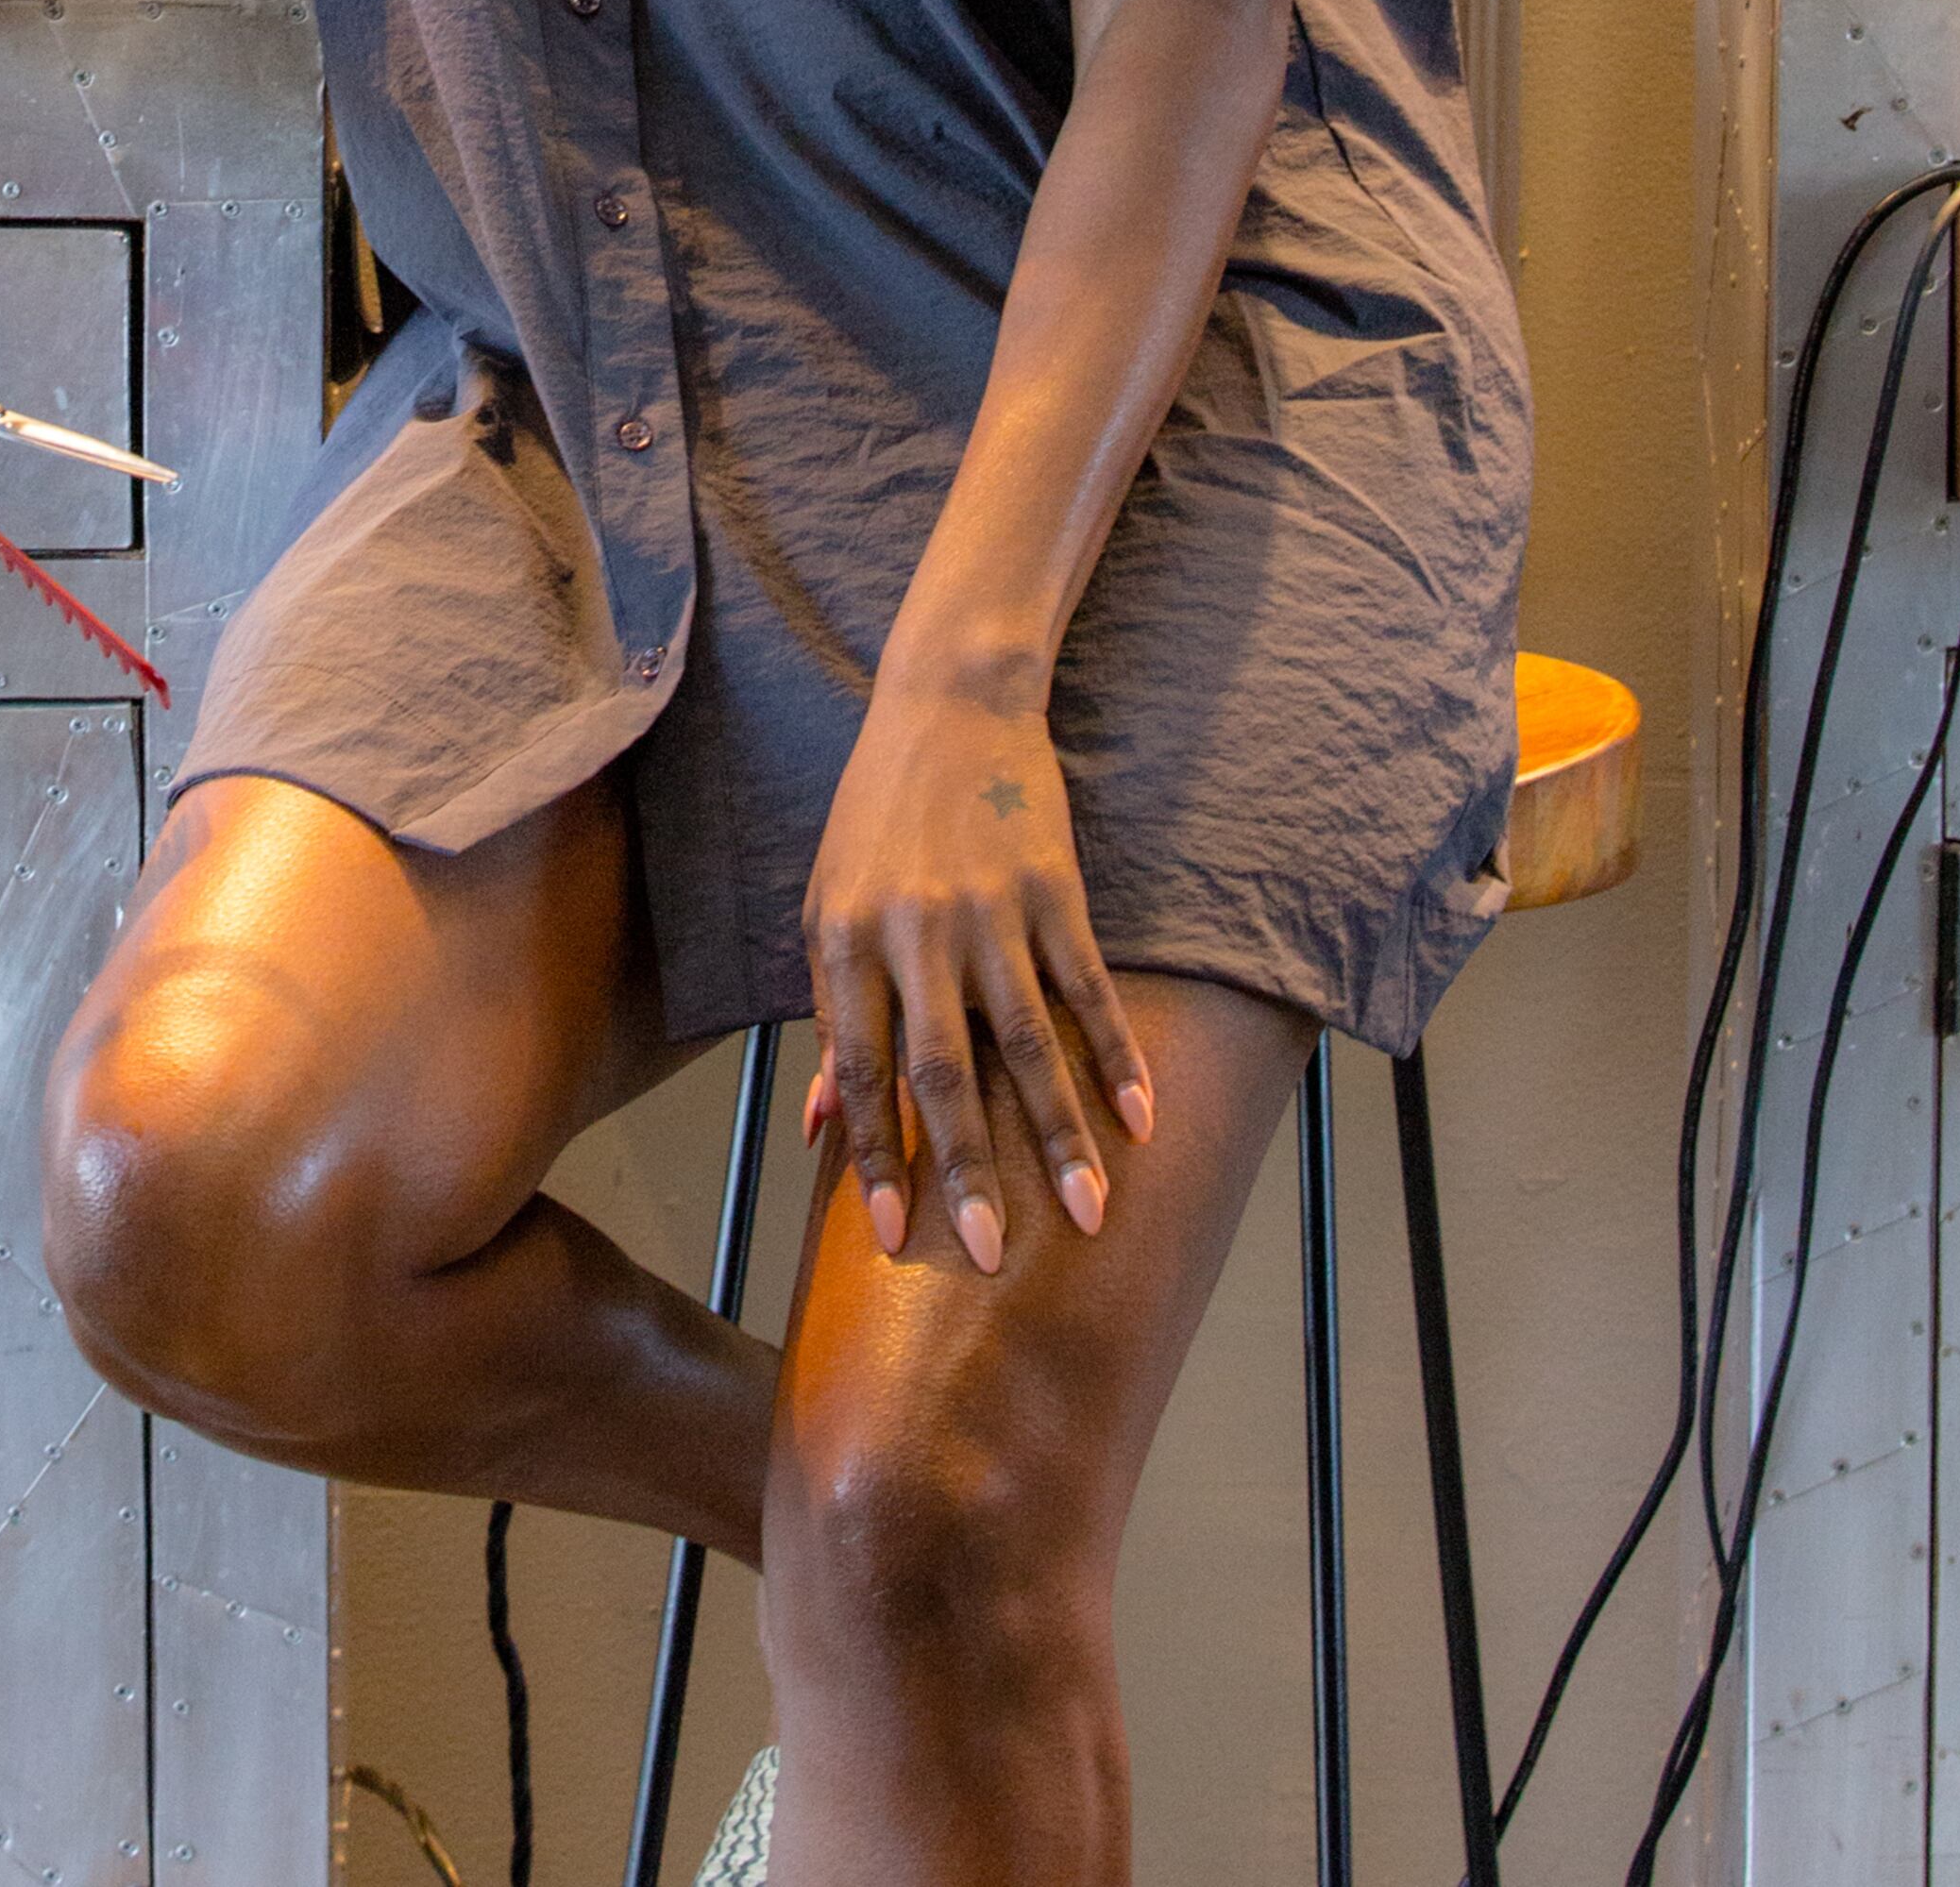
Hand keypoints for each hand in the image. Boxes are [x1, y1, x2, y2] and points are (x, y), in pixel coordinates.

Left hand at [799, 652, 1153, 1274]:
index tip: (894, 1236)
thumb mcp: (828, 906)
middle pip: (943, 1072)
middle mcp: (914, 933)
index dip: (876, 1156)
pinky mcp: (1054, 891)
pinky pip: (1088, 989)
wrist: (947, 703)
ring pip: (1029, 1044)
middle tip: (991, 1256)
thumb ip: (829, 1014)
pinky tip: (1141, 1120)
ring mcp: (990, 912)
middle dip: (968, 1171)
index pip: (858, 1069)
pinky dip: (1116, 1057)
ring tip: (1091, 1214)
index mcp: (845, 940)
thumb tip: (818, 1126)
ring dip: (1060, 1137)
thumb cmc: (876, 816)